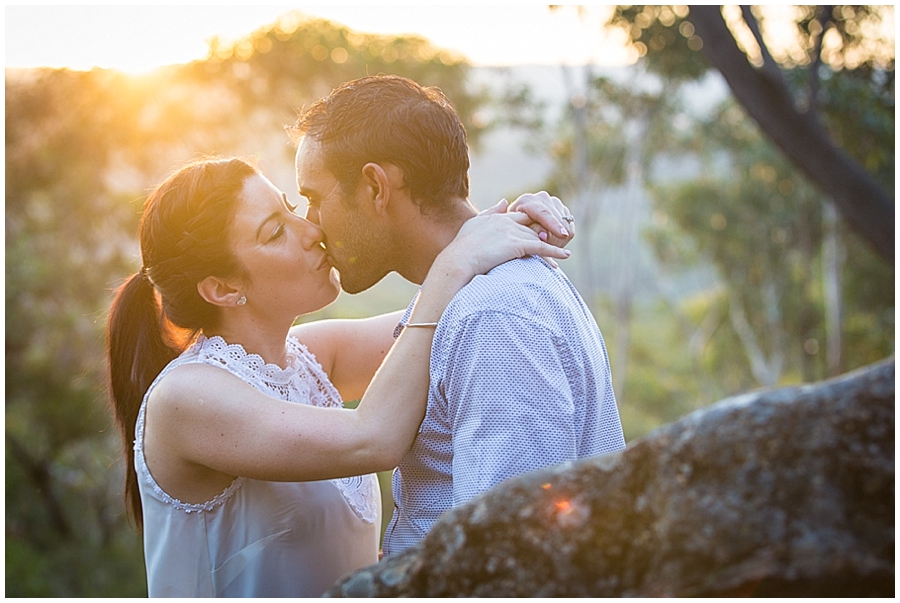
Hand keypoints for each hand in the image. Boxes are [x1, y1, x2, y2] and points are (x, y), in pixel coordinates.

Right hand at [436, 206, 571, 281]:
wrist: (457, 260)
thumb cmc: (460, 247)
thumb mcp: (474, 223)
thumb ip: (491, 211)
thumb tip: (505, 201)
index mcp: (498, 217)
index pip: (521, 218)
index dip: (532, 224)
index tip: (541, 231)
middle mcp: (507, 222)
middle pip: (533, 226)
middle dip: (546, 233)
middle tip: (558, 241)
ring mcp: (512, 233)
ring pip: (538, 237)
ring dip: (553, 245)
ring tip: (563, 254)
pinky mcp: (516, 245)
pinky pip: (541, 248)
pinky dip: (554, 252)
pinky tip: (564, 257)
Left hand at [507, 191, 574, 248]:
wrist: (516, 227)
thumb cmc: (510, 232)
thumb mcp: (512, 232)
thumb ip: (525, 232)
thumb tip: (543, 236)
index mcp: (527, 201)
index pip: (544, 212)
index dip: (553, 224)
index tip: (562, 235)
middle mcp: (542, 198)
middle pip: (557, 219)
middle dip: (556, 237)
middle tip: (551, 251)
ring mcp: (554, 203)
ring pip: (566, 224)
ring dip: (560, 239)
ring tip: (550, 248)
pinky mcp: (563, 211)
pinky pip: (570, 227)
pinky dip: (565, 238)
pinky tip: (554, 243)